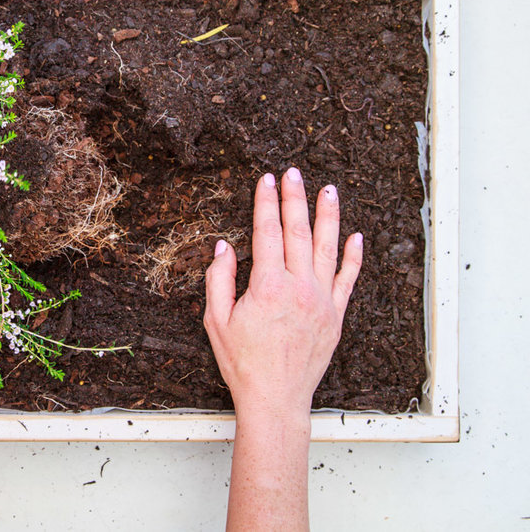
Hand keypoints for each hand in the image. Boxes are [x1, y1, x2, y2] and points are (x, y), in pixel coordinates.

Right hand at [203, 168, 363, 420]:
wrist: (276, 398)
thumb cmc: (243, 363)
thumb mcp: (216, 321)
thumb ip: (219, 279)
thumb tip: (224, 247)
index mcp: (268, 285)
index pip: (268, 232)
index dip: (266, 203)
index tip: (266, 180)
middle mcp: (300, 287)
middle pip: (299, 232)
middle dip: (295, 198)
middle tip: (294, 173)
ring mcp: (322, 300)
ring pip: (328, 248)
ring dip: (328, 216)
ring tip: (328, 190)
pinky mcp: (336, 316)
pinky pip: (348, 279)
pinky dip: (353, 256)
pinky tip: (355, 236)